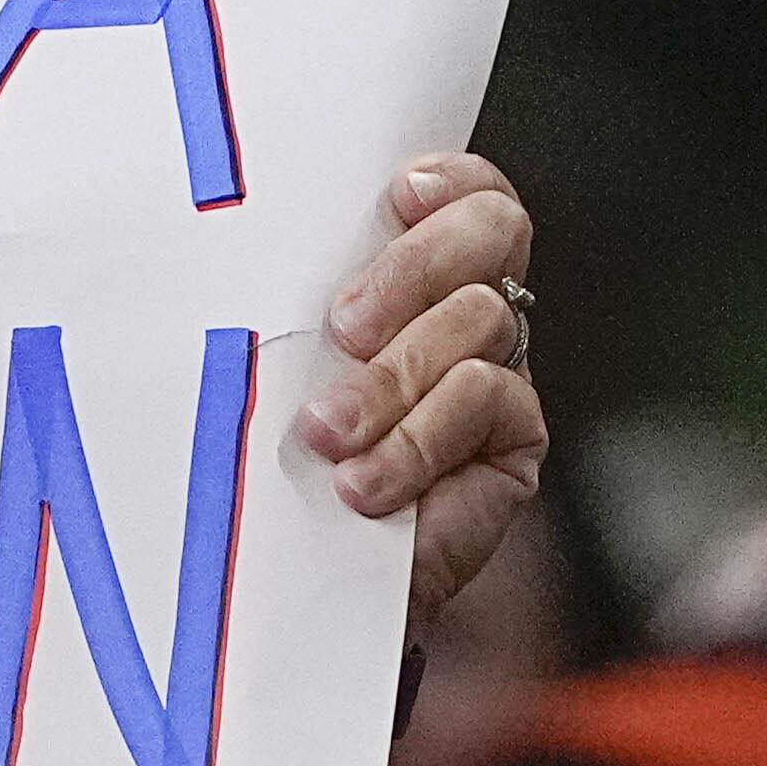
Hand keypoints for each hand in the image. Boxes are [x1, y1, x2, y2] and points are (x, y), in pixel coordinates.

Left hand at [299, 150, 542, 636]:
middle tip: (343, 327)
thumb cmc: (270, 463)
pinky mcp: (512, 442)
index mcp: (409, 271)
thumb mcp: (270, 360)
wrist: (294, 586)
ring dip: (394, 376)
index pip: (463, 189)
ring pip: (478, 318)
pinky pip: (487, 399)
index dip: (450, 180)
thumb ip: (291, 296)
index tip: (399, 196)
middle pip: (492, 231)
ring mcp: (495, 372)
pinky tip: (367, 482)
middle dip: (414, 267)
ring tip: (331, 434)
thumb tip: (254, 242)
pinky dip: (419, 438)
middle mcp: (463, 311)